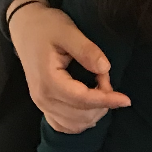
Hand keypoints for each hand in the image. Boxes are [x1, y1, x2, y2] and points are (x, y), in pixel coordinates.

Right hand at [8, 2, 131, 130]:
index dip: (106, 100)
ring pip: (74, 124)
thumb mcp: (67, 30)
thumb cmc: (46, 26)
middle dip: (101, 101)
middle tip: (104, 76)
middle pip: (80, 115)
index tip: (126, 100)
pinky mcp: (44, 106)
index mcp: (48, 80)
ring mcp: (41, 104)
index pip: (82, 99)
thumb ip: (86, 50)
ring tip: (98, 87)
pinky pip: (64, 125)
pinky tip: (90, 107)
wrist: (25, 28)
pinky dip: (81, 121)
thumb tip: (104, 68)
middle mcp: (42, 98)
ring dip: (93, 111)